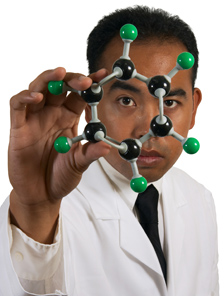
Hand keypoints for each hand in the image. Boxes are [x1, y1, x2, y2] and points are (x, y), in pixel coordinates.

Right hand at [8, 67, 109, 241]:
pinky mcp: (18, 128)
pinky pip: (17, 106)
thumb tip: (107, 146)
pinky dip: (24, 98)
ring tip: (60, 73)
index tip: (102, 74)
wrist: (41, 194)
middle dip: (71, 78)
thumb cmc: (60, 177)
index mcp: (68, 119)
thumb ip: (90, 154)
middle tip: (85, 81)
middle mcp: (52, 115)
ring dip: (48, 79)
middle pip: (59, 86)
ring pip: (38, 89)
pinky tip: (36, 97)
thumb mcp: (78, 165)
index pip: (79, 95)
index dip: (90, 84)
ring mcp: (34, 119)